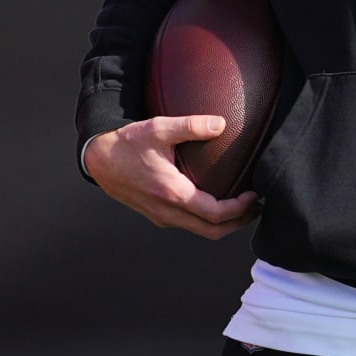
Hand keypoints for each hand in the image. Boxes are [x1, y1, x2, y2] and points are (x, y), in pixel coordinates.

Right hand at [83, 118, 260, 239]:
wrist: (99, 159)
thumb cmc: (128, 143)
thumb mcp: (159, 128)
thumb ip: (191, 125)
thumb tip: (222, 124)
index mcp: (171, 192)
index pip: (214, 213)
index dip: (239, 208)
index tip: (253, 195)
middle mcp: (167, 211)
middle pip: (212, 231)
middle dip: (238, 223)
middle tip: (256, 207)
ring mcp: (161, 216)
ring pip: (200, 231)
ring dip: (224, 224)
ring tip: (242, 207)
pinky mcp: (157, 215)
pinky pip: (188, 225)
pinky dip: (208, 221)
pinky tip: (216, 203)